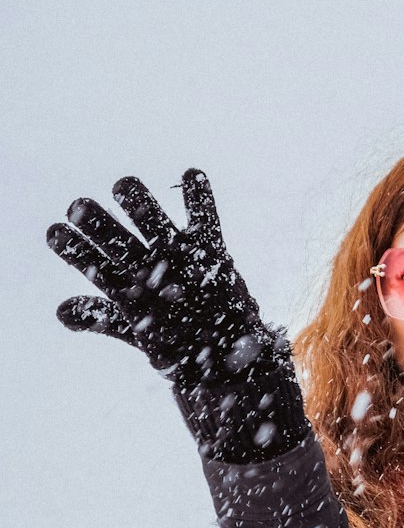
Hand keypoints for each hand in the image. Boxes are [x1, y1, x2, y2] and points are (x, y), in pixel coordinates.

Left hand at [48, 168, 272, 386]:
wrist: (223, 351)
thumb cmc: (177, 343)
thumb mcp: (137, 334)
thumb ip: (101, 319)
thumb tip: (61, 312)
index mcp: (125, 284)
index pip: (91, 262)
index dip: (73, 247)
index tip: (55, 233)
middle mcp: (146, 261)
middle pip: (116, 236)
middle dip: (96, 221)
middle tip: (79, 208)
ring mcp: (176, 252)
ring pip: (153, 219)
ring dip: (138, 202)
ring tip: (123, 187)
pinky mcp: (209, 249)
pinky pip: (205, 218)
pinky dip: (200, 197)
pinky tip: (191, 176)